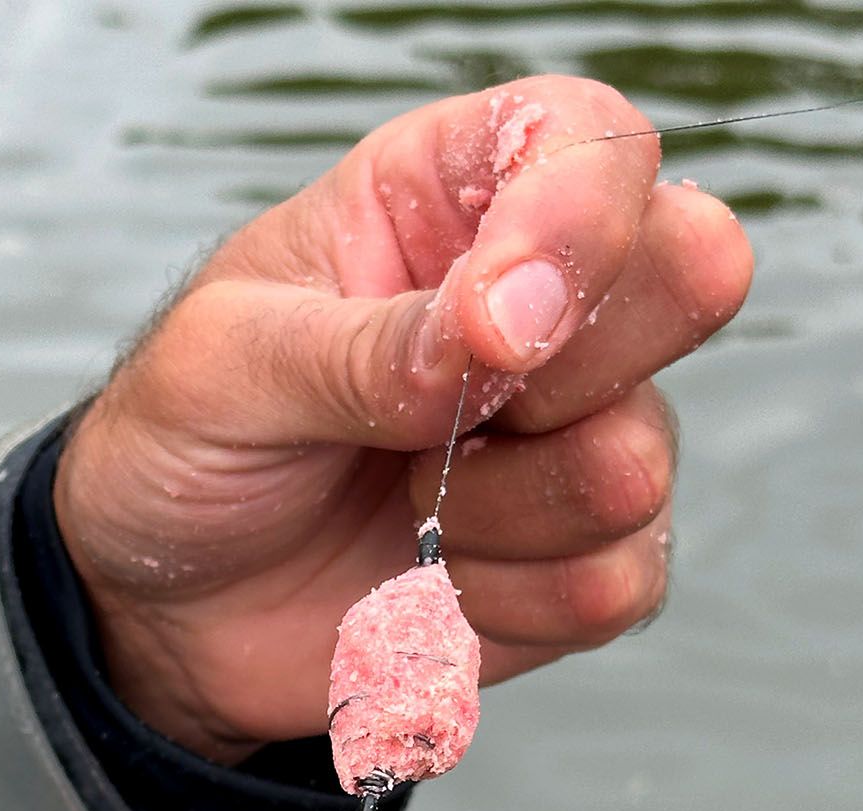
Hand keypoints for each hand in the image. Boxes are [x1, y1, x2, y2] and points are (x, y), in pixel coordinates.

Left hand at [56, 75, 751, 763]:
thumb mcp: (226, 369)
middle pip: (690, 275)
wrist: (172, 614)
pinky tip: (433, 584)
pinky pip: (617, 582)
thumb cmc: (184, 451)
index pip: (594, 145)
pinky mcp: (578, 559)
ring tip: (403, 508)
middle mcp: (538, 309)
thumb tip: (509, 330)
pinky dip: (509, 599)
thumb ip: (366, 342)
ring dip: (502, 512)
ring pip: (642, 461)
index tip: (494, 331)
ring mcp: (573, 438)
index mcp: (444, 206)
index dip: (579, 222)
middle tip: (435, 424)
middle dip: (561, 378)